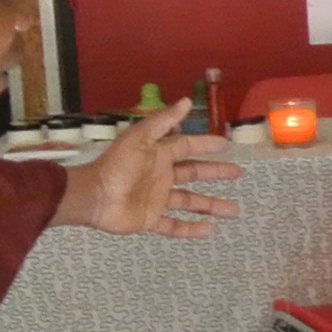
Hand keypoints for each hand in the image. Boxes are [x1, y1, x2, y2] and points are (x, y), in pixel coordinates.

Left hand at [57, 108, 239, 237]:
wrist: (94, 196)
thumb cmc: (116, 165)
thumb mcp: (140, 137)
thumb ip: (163, 121)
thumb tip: (186, 101)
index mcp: (159, 154)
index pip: (187, 147)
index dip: (206, 145)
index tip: (226, 144)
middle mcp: (161, 176)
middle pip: (194, 173)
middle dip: (215, 173)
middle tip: (237, 173)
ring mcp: (157, 199)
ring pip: (190, 202)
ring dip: (211, 205)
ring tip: (234, 209)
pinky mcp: (151, 219)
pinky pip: (174, 225)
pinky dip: (191, 229)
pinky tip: (210, 230)